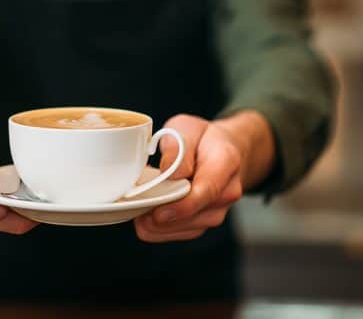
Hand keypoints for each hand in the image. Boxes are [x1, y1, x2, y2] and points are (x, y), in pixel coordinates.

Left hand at [133, 111, 273, 242]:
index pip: (207, 190)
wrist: (222, 150)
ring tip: (137, 209)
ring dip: (158, 225)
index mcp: (226, 162)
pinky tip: (144, 217)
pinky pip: (180, 233)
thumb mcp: (186, 128)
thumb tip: (168, 174)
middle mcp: (227, 191)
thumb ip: (177, 148)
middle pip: (194, 215)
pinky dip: (160, 229)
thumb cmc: (202, 138)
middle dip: (162, 216)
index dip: (181, 206)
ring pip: (185, 229)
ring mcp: (218, 210)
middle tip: (134, 208)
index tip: (157, 213)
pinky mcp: (204, 222)